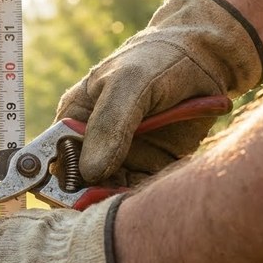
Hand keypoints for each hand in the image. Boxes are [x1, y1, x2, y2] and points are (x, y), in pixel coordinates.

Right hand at [56, 0, 262, 185]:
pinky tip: (144, 203)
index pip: (56, 156)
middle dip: (89, 197)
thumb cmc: (157, 59)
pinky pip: (137, 193)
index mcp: (75, 118)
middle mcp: (94, 141)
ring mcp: (122, 156)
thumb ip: (108, 125)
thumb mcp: (128, 83)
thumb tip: (88, 172)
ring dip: (114, 202)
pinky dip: (138, 201)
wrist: (206, 58)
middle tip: (104, 203)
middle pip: (80, 183)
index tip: (73, 195)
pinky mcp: (150, 168)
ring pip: (108, 192)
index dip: (61, 179)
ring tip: (126, 204)